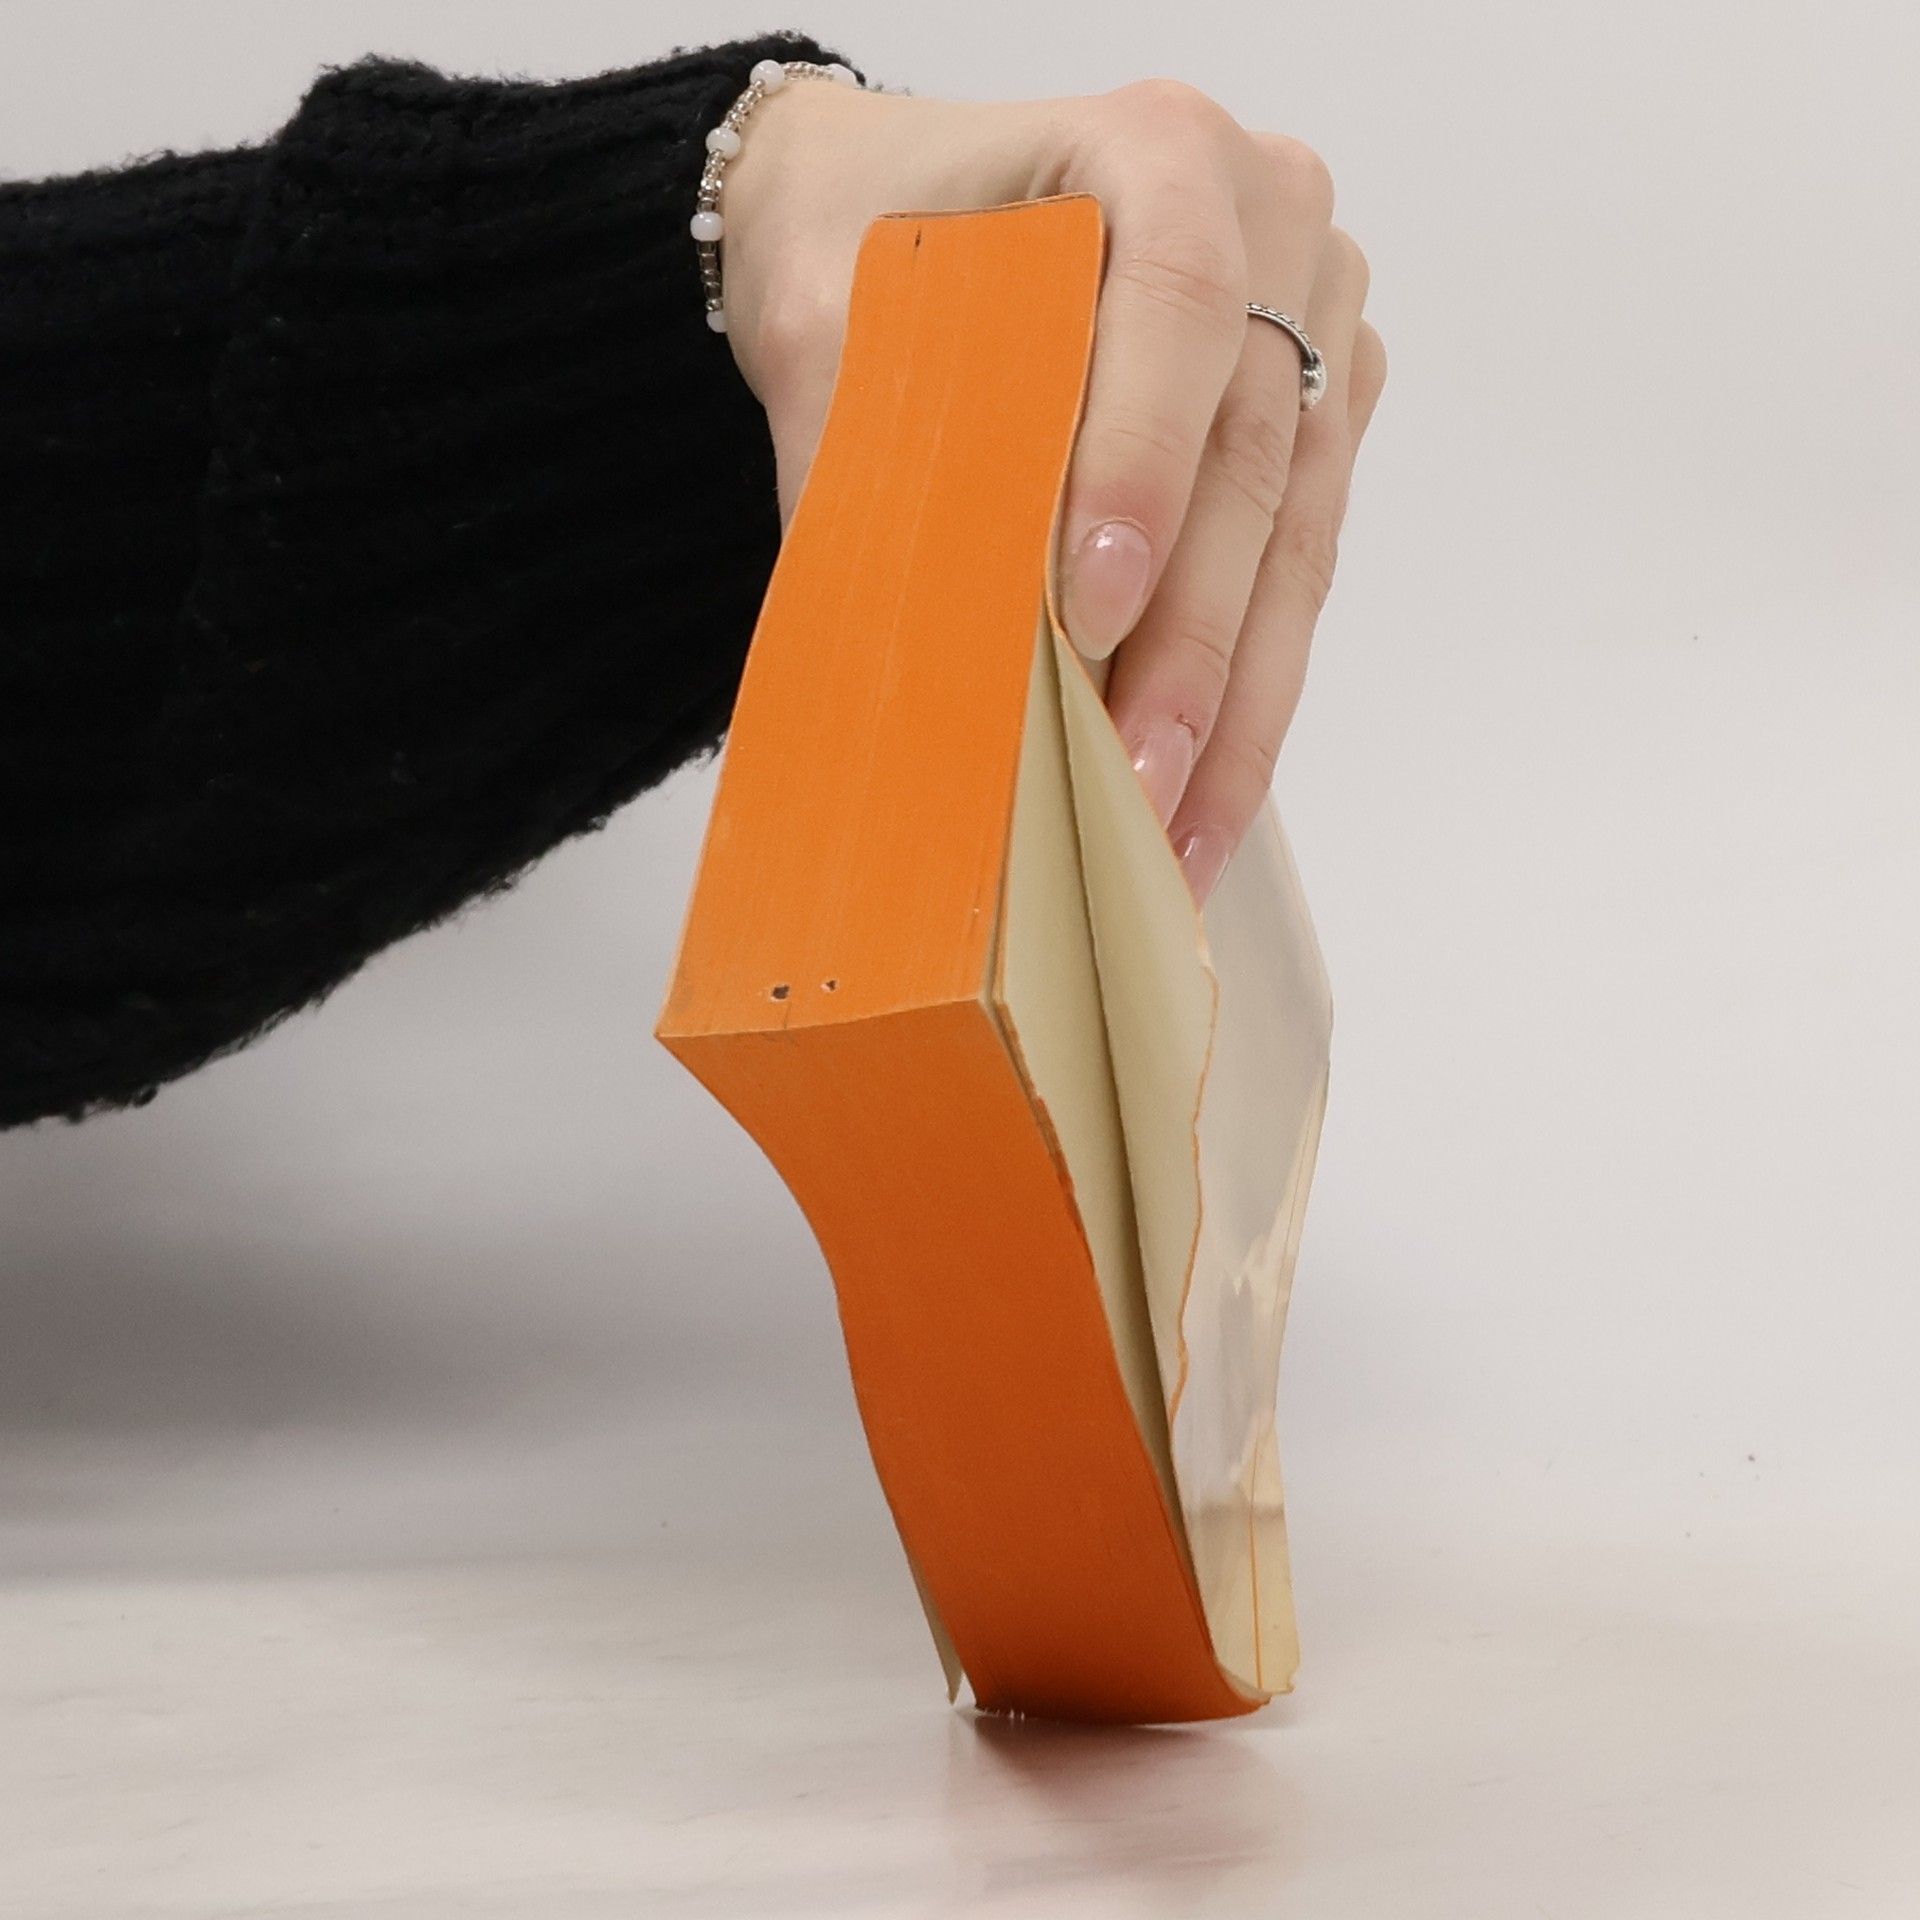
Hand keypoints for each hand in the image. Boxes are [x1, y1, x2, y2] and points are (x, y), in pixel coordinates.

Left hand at [722, 77, 1384, 903]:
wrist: (887, 207)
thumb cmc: (866, 237)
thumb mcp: (827, 321)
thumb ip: (864, 455)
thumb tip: (896, 656)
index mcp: (1157, 147)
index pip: (1182, 304)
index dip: (1146, 463)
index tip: (1091, 605)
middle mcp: (1270, 218)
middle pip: (1253, 451)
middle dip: (1192, 639)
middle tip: (1135, 777)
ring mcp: (1310, 320)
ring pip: (1295, 534)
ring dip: (1236, 696)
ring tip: (1179, 827)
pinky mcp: (1319, 412)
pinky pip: (1301, 563)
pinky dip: (1251, 683)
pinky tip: (1210, 783)